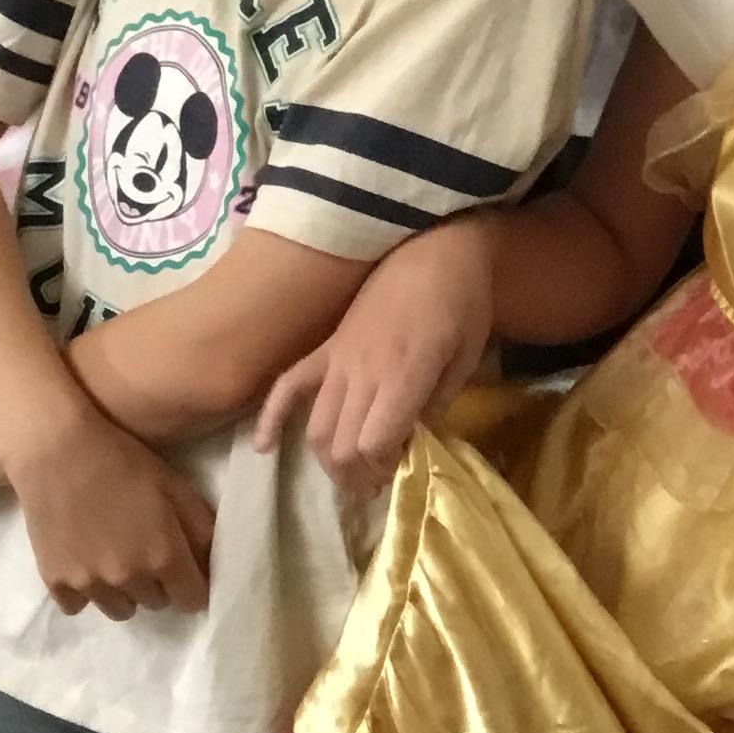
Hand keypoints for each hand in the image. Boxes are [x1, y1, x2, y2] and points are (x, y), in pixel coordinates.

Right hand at [3, 404, 214, 620]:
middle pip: (156, 603)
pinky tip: (85, 562)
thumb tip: (213, 565)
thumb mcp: (176, 488)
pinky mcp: (55, 582)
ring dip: (124, 591)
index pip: (192, 600)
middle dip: (159, 583)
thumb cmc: (124, 462)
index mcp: (165, 556)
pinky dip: (85, 592)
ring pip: (120, 609)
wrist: (57, 451)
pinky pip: (78, 607)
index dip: (194, 585)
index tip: (187, 570)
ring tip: (116, 557)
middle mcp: (129, 579)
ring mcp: (89, 584)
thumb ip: (202, 530)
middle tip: (147, 550)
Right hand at [255, 215, 496, 493]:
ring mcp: (338, 360)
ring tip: (351, 473)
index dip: (383, 470)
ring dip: (329, 460)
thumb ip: (438, 402)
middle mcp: (364, 373)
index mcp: (404, 375)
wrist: (433, 247)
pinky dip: (271, 419)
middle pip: (342, 446)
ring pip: (317, 428)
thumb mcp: (468, 357)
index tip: (400, 472)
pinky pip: (286, 386)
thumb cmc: (462, 301)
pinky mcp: (325, 348)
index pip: (374, 444)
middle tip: (376, 484)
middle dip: (357, 477)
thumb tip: (412, 438)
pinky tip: (265, 447)